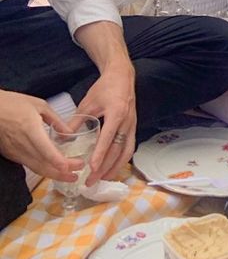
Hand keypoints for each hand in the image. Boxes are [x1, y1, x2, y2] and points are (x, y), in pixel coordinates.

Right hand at [0, 91, 81, 181]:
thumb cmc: (14, 103)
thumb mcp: (39, 105)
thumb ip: (56, 120)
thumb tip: (70, 133)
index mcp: (30, 129)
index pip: (45, 150)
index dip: (57, 161)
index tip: (70, 167)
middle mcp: (22, 144)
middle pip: (43, 164)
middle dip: (61, 173)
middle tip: (77, 175)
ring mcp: (15, 152)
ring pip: (36, 168)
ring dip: (53, 174)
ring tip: (70, 175)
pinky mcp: (11, 155)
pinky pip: (29, 164)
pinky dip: (43, 169)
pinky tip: (53, 168)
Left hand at [76, 64, 136, 184]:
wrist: (122, 76)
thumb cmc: (105, 88)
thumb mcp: (88, 103)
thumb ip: (76, 122)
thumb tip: (64, 139)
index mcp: (116, 113)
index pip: (108, 138)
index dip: (100, 154)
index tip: (92, 168)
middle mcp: (127, 122)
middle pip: (117, 150)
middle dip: (104, 168)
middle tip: (91, 181)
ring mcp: (132, 125)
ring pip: (126, 152)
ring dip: (115, 168)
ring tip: (103, 179)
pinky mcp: (133, 127)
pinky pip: (129, 148)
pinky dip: (122, 160)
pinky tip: (113, 167)